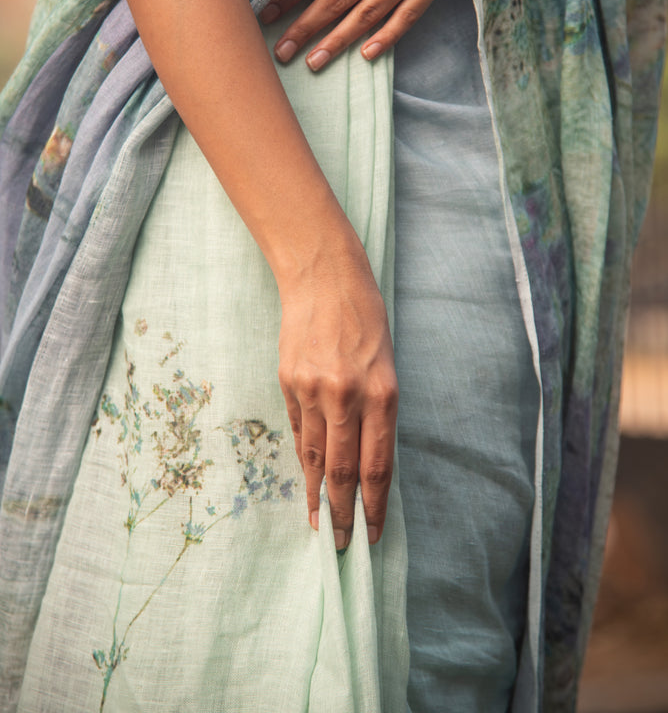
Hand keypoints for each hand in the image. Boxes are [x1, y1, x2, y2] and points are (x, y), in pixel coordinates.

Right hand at [277, 246, 397, 548]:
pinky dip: (303, 459)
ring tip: (321, 523)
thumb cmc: (365, 321)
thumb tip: (364, 466)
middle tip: (343, 544)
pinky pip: (299, 430)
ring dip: (318, 494)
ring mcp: (313, 390)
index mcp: (382, 393)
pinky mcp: (288, 382)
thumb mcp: (387, 367)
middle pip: (343, 471)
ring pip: (314, 456)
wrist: (324, 277)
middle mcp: (347, 396)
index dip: (374, 507)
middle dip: (344, 513)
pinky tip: (306, 480)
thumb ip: (376, 416)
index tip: (371, 535)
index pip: (377, 467)